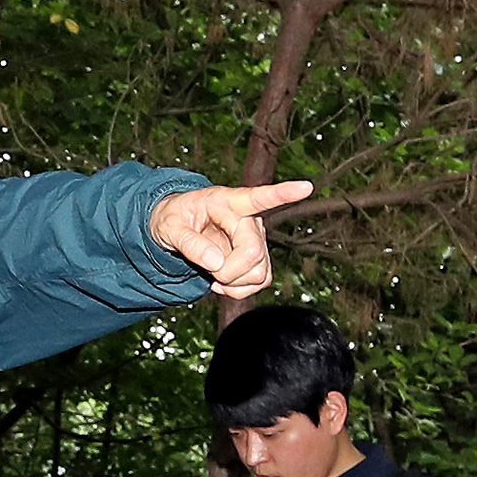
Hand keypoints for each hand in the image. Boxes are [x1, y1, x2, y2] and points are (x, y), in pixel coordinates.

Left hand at [150, 180, 313, 298]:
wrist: (177, 230)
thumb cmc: (173, 221)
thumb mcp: (169, 228)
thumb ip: (189, 244)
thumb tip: (216, 263)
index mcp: (228, 202)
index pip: (259, 197)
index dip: (283, 193)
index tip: (306, 187)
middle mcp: (250, 220)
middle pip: (253, 253)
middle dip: (228, 272)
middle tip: (208, 272)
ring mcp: (257, 240)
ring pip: (259, 273)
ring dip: (233, 283)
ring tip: (213, 274)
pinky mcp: (258, 260)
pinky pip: (260, 283)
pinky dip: (237, 290)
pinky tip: (221, 281)